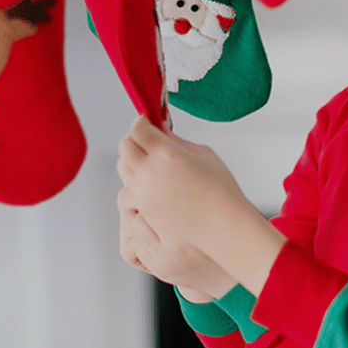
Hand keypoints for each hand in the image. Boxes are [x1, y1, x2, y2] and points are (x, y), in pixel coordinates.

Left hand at [118, 118, 287, 296]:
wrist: (224, 224)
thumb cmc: (220, 188)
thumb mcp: (201, 152)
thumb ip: (175, 140)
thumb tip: (159, 131)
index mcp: (165, 153)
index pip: (138, 129)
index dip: (142, 123)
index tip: (147, 123)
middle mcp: (149, 172)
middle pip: (125, 146)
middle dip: (135, 140)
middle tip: (149, 141)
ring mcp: (144, 193)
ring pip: (123, 167)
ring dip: (133, 160)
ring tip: (152, 162)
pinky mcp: (145, 209)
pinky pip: (130, 188)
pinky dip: (137, 181)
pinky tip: (155, 182)